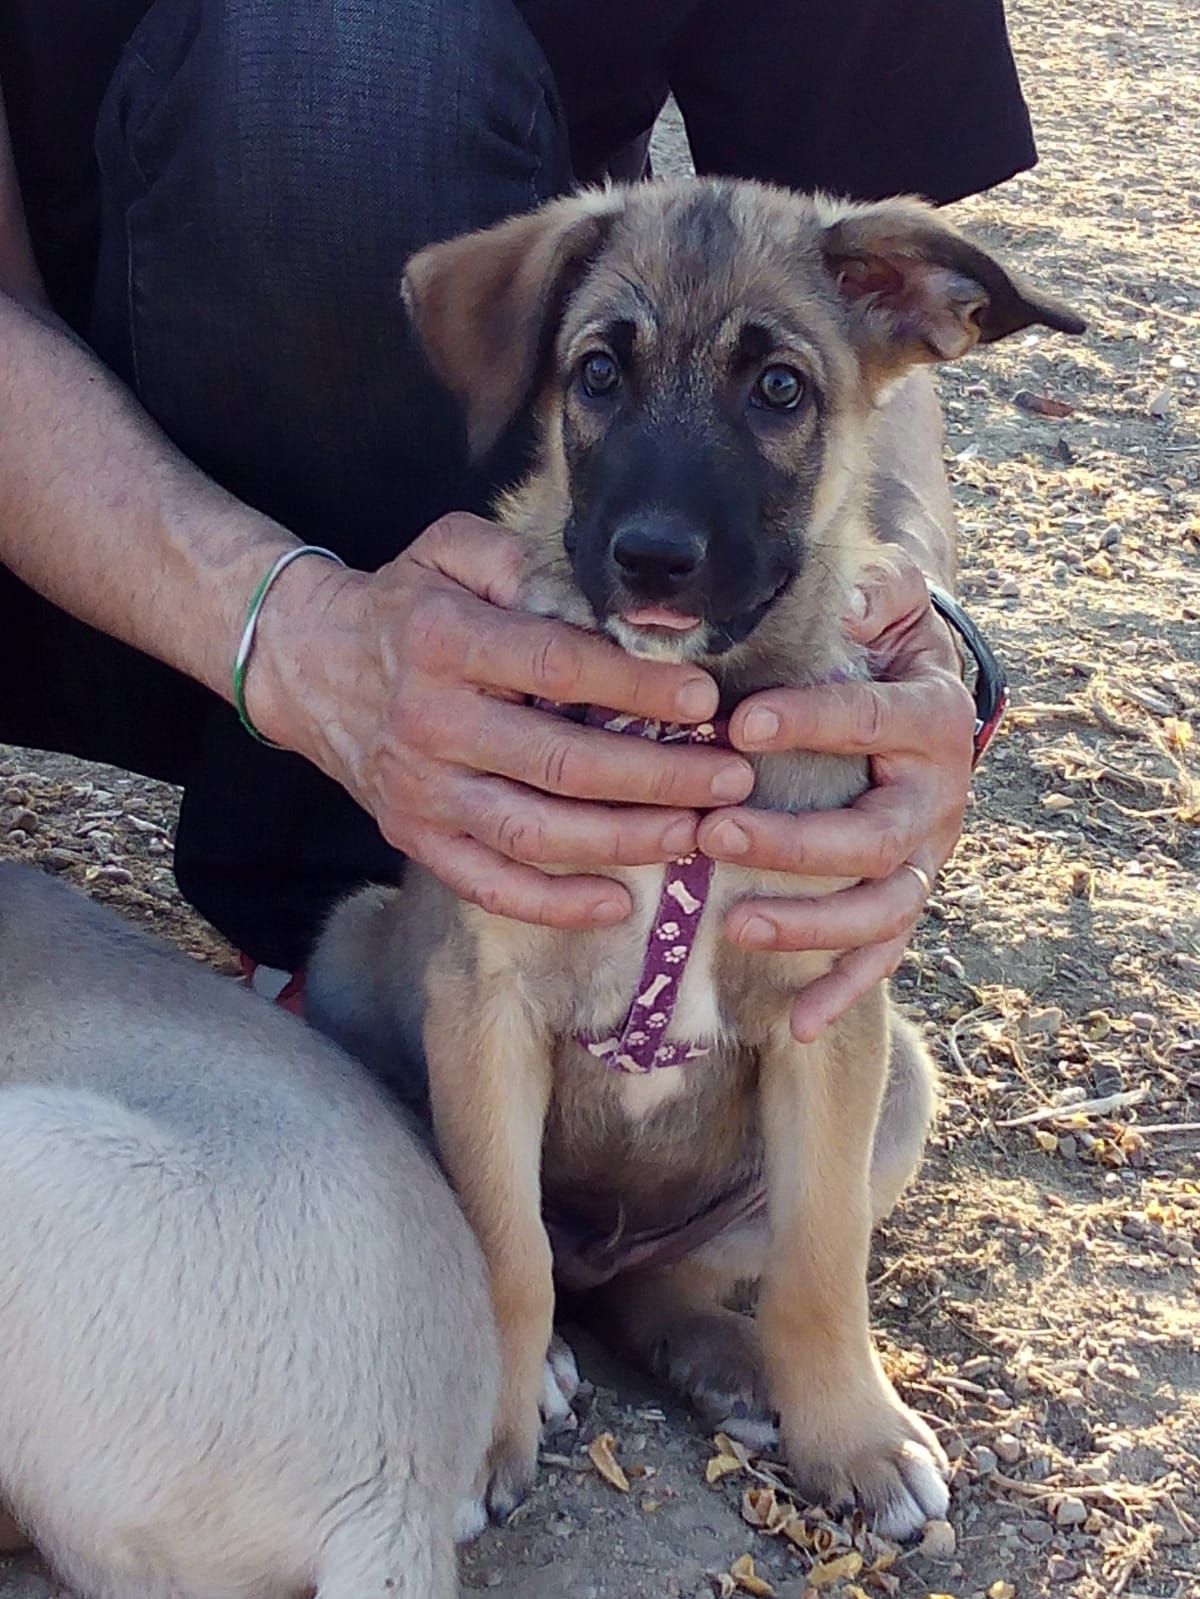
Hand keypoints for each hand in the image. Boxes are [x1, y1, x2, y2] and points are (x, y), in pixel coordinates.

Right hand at [256, 513, 753, 927]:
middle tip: (730, 778)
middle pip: (560, 761)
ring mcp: (421, 791)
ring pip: (534, 830)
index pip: (557, 667)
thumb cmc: (404, 606)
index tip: (703, 699)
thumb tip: (594, 600)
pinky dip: (552, 904)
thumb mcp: (447, 551)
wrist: (305, 665)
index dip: (636, 686)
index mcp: (445, 642)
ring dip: (623, 839)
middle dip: (658, 774)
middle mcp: (431, 722)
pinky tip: (617, 902)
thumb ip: (514, 560)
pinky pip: (488, 884)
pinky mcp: (414, 838)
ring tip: (694, 834)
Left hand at [696, 555, 973, 1041]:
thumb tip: (849, 597)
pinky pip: (881, 954)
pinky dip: (844, 990)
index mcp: (933, 716)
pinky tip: (794, 1024)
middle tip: (714, 833)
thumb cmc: (881, 644)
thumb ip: (873, 590)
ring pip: (880, 907)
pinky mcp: (902, 894)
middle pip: (875, 837)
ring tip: (735, 925)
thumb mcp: (885, 602)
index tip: (739, 724)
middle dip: (794, 842)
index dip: (812, 721)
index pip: (875, 720)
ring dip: (811, 924)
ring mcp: (923, 856)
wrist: (920, 688)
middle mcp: (939, 796)